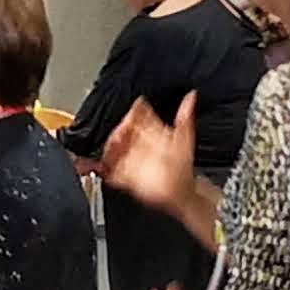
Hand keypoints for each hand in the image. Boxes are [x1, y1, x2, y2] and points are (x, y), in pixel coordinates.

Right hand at [98, 97, 200, 216]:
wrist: (179, 194)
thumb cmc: (182, 169)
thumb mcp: (185, 138)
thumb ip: (185, 116)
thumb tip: (192, 95)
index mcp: (152, 134)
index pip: (138, 116)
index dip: (134, 111)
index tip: (133, 109)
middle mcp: (139, 145)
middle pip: (123, 131)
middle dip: (119, 129)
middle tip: (121, 129)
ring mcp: (131, 160)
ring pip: (113, 148)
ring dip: (110, 146)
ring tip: (111, 144)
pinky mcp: (124, 176)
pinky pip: (108, 169)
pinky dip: (101, 167)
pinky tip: (98, 163)